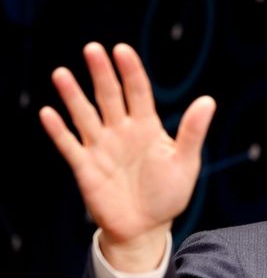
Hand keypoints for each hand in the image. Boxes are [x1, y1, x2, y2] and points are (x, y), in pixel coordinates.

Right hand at [39, 42, 215, 271]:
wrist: (146, 228)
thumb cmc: (169, 194)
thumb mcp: (186, 162)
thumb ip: (192, 132)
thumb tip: (208, 100)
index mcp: (147, 127)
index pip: (138, 92)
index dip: (130, 71)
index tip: (122, 50)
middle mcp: (121, 131)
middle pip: (109, 96)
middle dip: (101, 74)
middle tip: (93, 49)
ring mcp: (101, 148)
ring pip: (84, 115)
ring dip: (73, 96)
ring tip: (62, 74)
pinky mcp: (86, 167)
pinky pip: (69, 145)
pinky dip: (58, 131)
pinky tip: (48, 113)